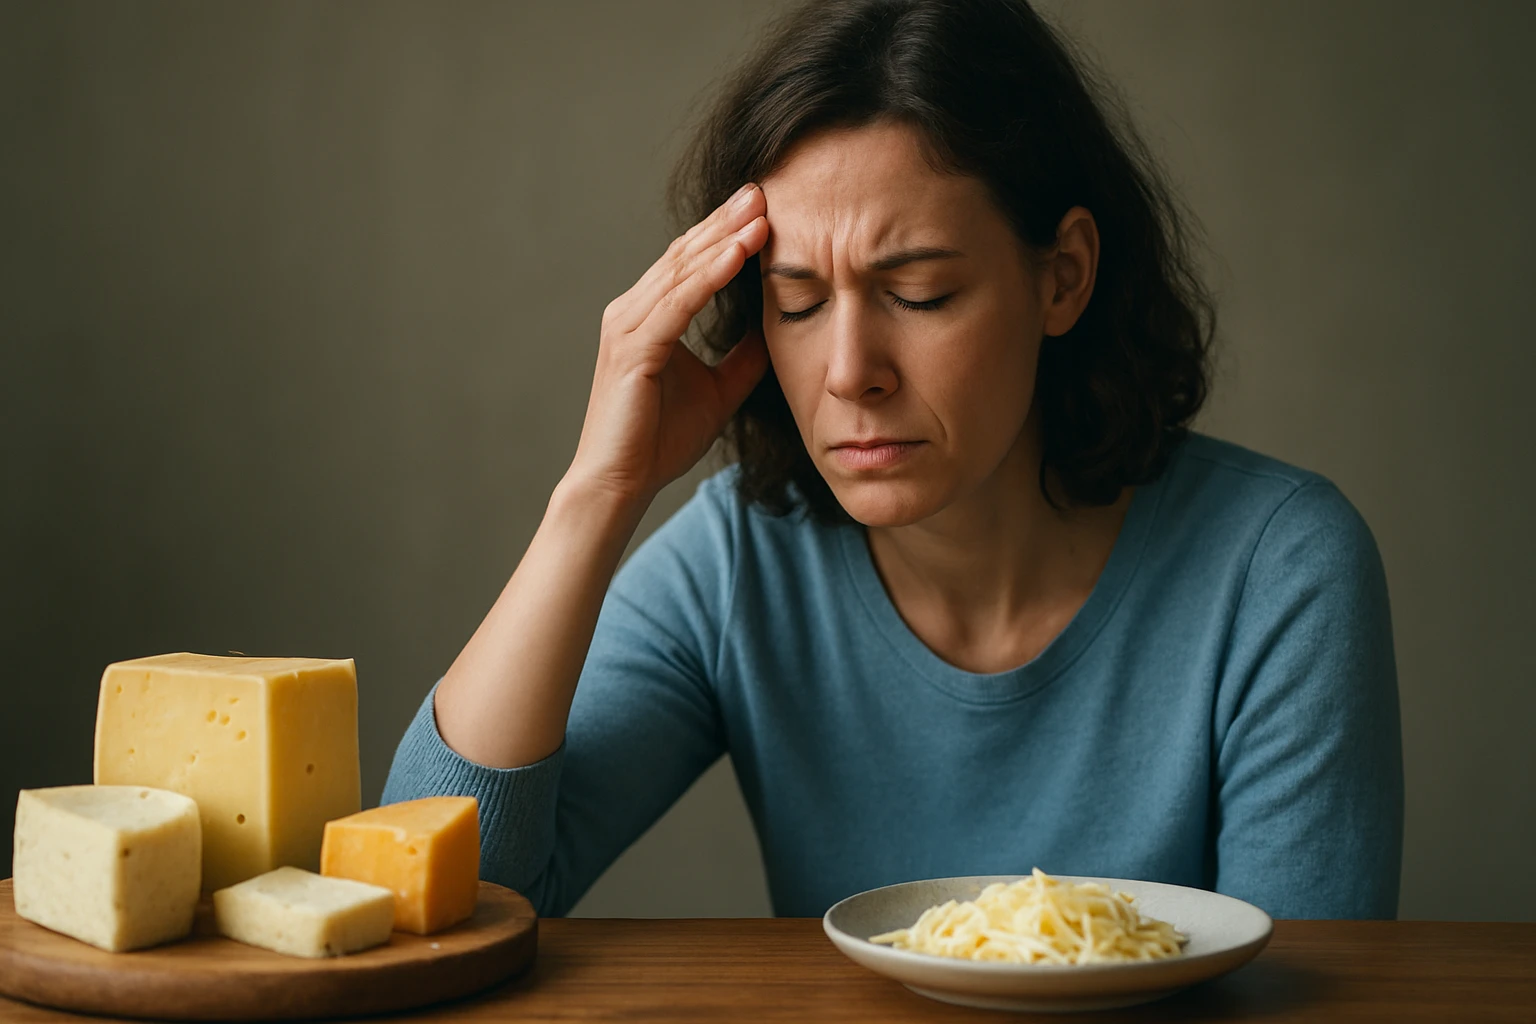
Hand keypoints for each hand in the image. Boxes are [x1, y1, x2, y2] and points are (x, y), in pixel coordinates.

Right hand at [566, 183, 769, 509]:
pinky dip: (709, 276)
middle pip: (686, 253)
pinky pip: (677, 303)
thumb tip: (775, 328)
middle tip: (764, 188)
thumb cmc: (659, 440)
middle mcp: (632, 312)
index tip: (765, 205)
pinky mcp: (633, 349)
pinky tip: (738, 253)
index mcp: (649, 317)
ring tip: (760, 211)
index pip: (691, 262)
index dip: (726, 232)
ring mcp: (628, 327)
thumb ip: (743, 357)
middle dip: (726, 220)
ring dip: (723, 239)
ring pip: (682, 271)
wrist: (620, 484)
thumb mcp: (719, 389)